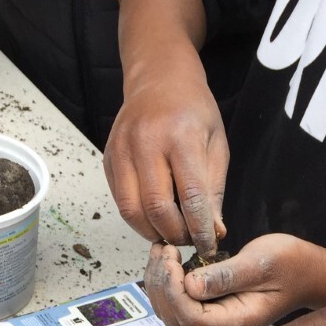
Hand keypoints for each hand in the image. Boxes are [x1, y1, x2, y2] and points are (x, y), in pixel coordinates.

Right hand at [105, 79, 226, 255]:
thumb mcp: (217, 145)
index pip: (191, 197)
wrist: (159, 78)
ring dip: (153, 232)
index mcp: (180, 136)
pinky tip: (154, 218)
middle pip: (157, 209)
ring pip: (132, 211)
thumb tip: (213, 232)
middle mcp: (146, 142)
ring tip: (171, 232)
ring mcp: (122, 149)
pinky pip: (120, 201)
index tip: (209, 246)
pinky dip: (138, 219)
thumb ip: (213, 191)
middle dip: (176, 234)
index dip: (200, 229)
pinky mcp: (109, 158)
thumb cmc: (193, 111)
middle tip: (189, 240)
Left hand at [145, 235, 315, 325]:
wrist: (307, 273)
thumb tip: (190, 284)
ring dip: (160, 283)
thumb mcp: (260, 264)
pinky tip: (170, 259)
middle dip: (161, 284)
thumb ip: (225, 276)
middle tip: (163, 249)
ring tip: (163, 251)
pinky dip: (168, 282)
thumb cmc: (290, 265)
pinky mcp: (211, 310)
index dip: (172, 288)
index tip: (171, 256)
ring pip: (172, 312)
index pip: (188, 316)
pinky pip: (179, 303)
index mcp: (235, 322)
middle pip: (174, 317)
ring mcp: (215, 321)